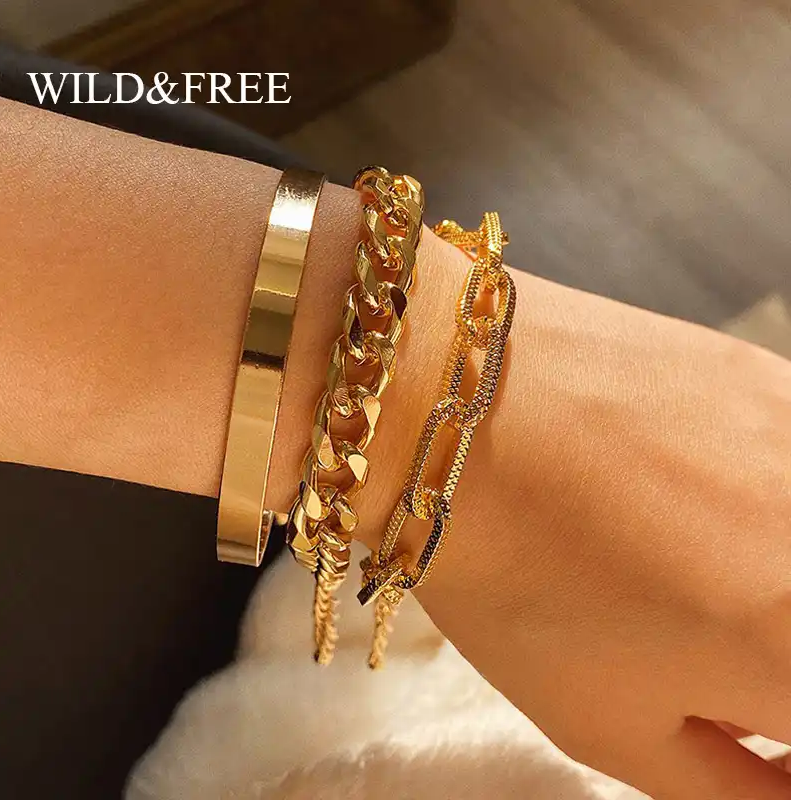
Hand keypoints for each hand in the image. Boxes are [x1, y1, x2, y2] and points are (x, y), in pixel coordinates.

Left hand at [412, 267, 790, 797]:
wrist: (447, 413)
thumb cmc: (511, 575)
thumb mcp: (613, 727)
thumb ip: (733, 785)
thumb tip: (782, 784)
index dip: (773, 738)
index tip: (732, 726)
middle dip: (765, 659)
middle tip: (690, 645)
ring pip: (789, 544)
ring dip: (758, 576)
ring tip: (667, 557)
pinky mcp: (764, 376)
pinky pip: (778, 468)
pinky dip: (748, 500)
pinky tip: (669, 486)